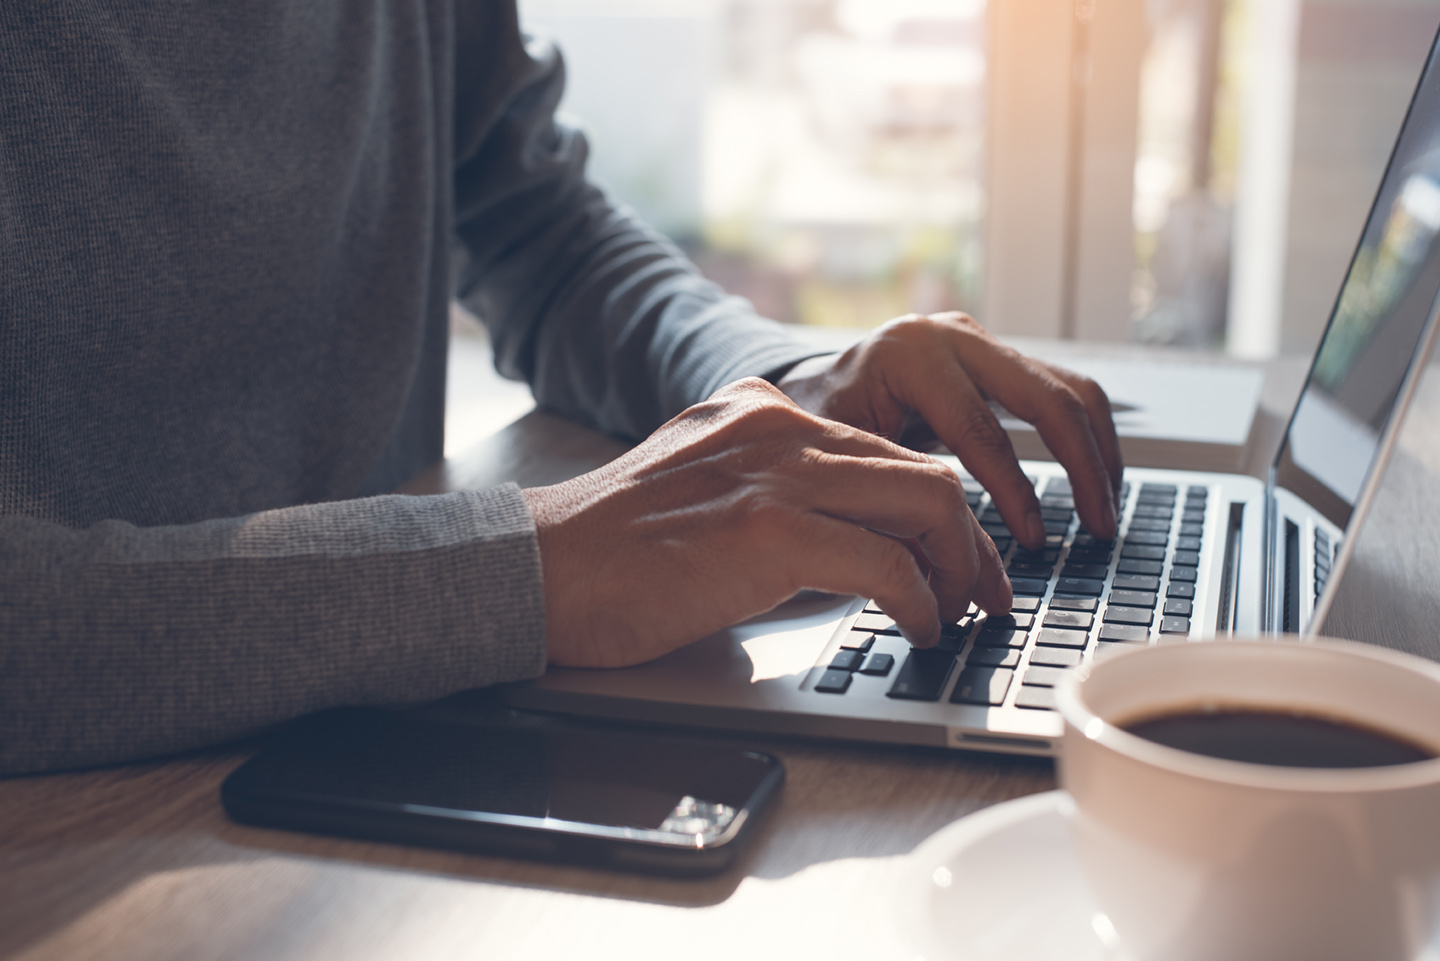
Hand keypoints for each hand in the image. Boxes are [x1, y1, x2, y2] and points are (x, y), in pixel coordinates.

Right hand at [522, 378, 1010, 667]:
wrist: (537, 567)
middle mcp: (780, 426)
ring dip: (960, 568)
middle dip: (972, 541)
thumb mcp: (704, 490)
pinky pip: (886, 561)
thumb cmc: (610, 551)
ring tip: (956, 614)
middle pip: (925, 471)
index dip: (938, 512)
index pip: (886, 452)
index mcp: (763, 412)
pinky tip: (915, 626)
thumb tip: (851, 545)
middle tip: (986, 594)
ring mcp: (776, 472)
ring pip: (927, 501)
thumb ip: (774, 495)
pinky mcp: (769, 530)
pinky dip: (920, 600)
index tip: (959, 559)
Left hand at [774, 312, 1122, 547]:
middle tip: (1099, 528)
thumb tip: (948, 551)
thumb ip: (892, 488)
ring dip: (1098, 452)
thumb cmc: (817, 426)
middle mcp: (953, 337)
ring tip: (1106, 511)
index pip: (981, 430)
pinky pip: (1063, 391)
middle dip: (1082, 467)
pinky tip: (1094, 482)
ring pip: (1070, 388)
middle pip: (1046, 398)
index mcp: (910, 356)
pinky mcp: (1000, 356)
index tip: (1034, 542)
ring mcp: (982, 341)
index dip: (1015, 492)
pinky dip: (1087, 437)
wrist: (812, 386)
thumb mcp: (840, 454)